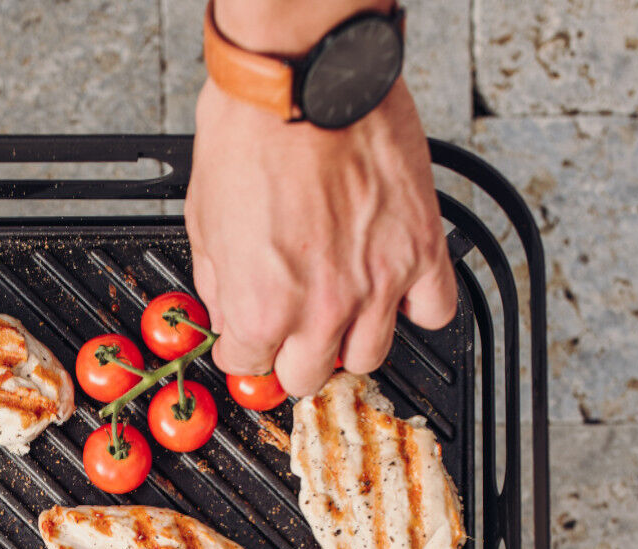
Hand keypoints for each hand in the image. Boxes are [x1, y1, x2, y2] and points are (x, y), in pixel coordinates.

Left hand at [185, 76, 457, 397]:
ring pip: (369, 357)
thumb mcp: (203, 224)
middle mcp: (321, 308)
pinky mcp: (421, 251)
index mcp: (261, 309)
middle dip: (293, 356)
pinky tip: (395, 289)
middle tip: (291, 329)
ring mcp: (377, 284)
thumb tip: (226, 314)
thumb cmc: (249, 138)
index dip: (245, 349)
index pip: (249, 366)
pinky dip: (416, 306)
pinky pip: (434, 311)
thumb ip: (218, 286)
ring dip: (349, 340)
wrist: (303, 82)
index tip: (249, 337)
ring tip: (339, 310)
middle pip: (308, 377)